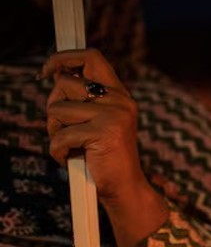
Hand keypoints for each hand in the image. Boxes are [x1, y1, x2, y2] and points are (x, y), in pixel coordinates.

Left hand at [41, 49, 167, 246]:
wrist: (126, 189)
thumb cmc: (105, 157)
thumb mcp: (97, 121)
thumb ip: (82, 98)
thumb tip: (53, 74)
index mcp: (119, 94)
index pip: (91, 57)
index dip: (63, 58)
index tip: (47, 71)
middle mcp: (119, 100)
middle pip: (64, 83)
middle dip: (53, 106)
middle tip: (63, 127)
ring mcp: (113, 115)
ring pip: (57, 109)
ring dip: (54, 131)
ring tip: (72, 146)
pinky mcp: (103, 133)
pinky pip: (59, 135)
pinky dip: (57, 151)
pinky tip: (71, 159)